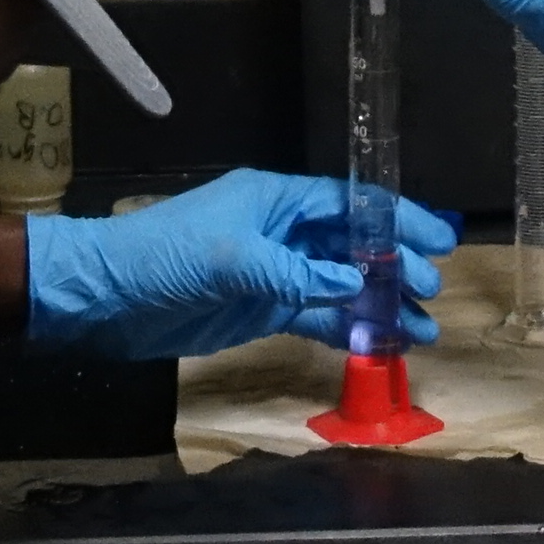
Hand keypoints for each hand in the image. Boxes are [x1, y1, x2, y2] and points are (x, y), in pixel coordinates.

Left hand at [26, 171, 452, 360]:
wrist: (105, 298)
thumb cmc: (162, 257)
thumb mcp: (231, 258)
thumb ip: (295, 273)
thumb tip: (356, 286)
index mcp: (275, 199)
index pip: (349, 203)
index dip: (396, 219)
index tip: (438, 239)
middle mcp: (281, 231)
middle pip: (352, 245)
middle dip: (395, 265)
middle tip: (432, 290)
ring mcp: (274, 272)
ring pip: (341, 285)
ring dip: (380, 304)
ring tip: (423, 328)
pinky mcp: (262, 309)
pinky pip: (316, 317)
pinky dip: (348, 330)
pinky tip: (381, 344)